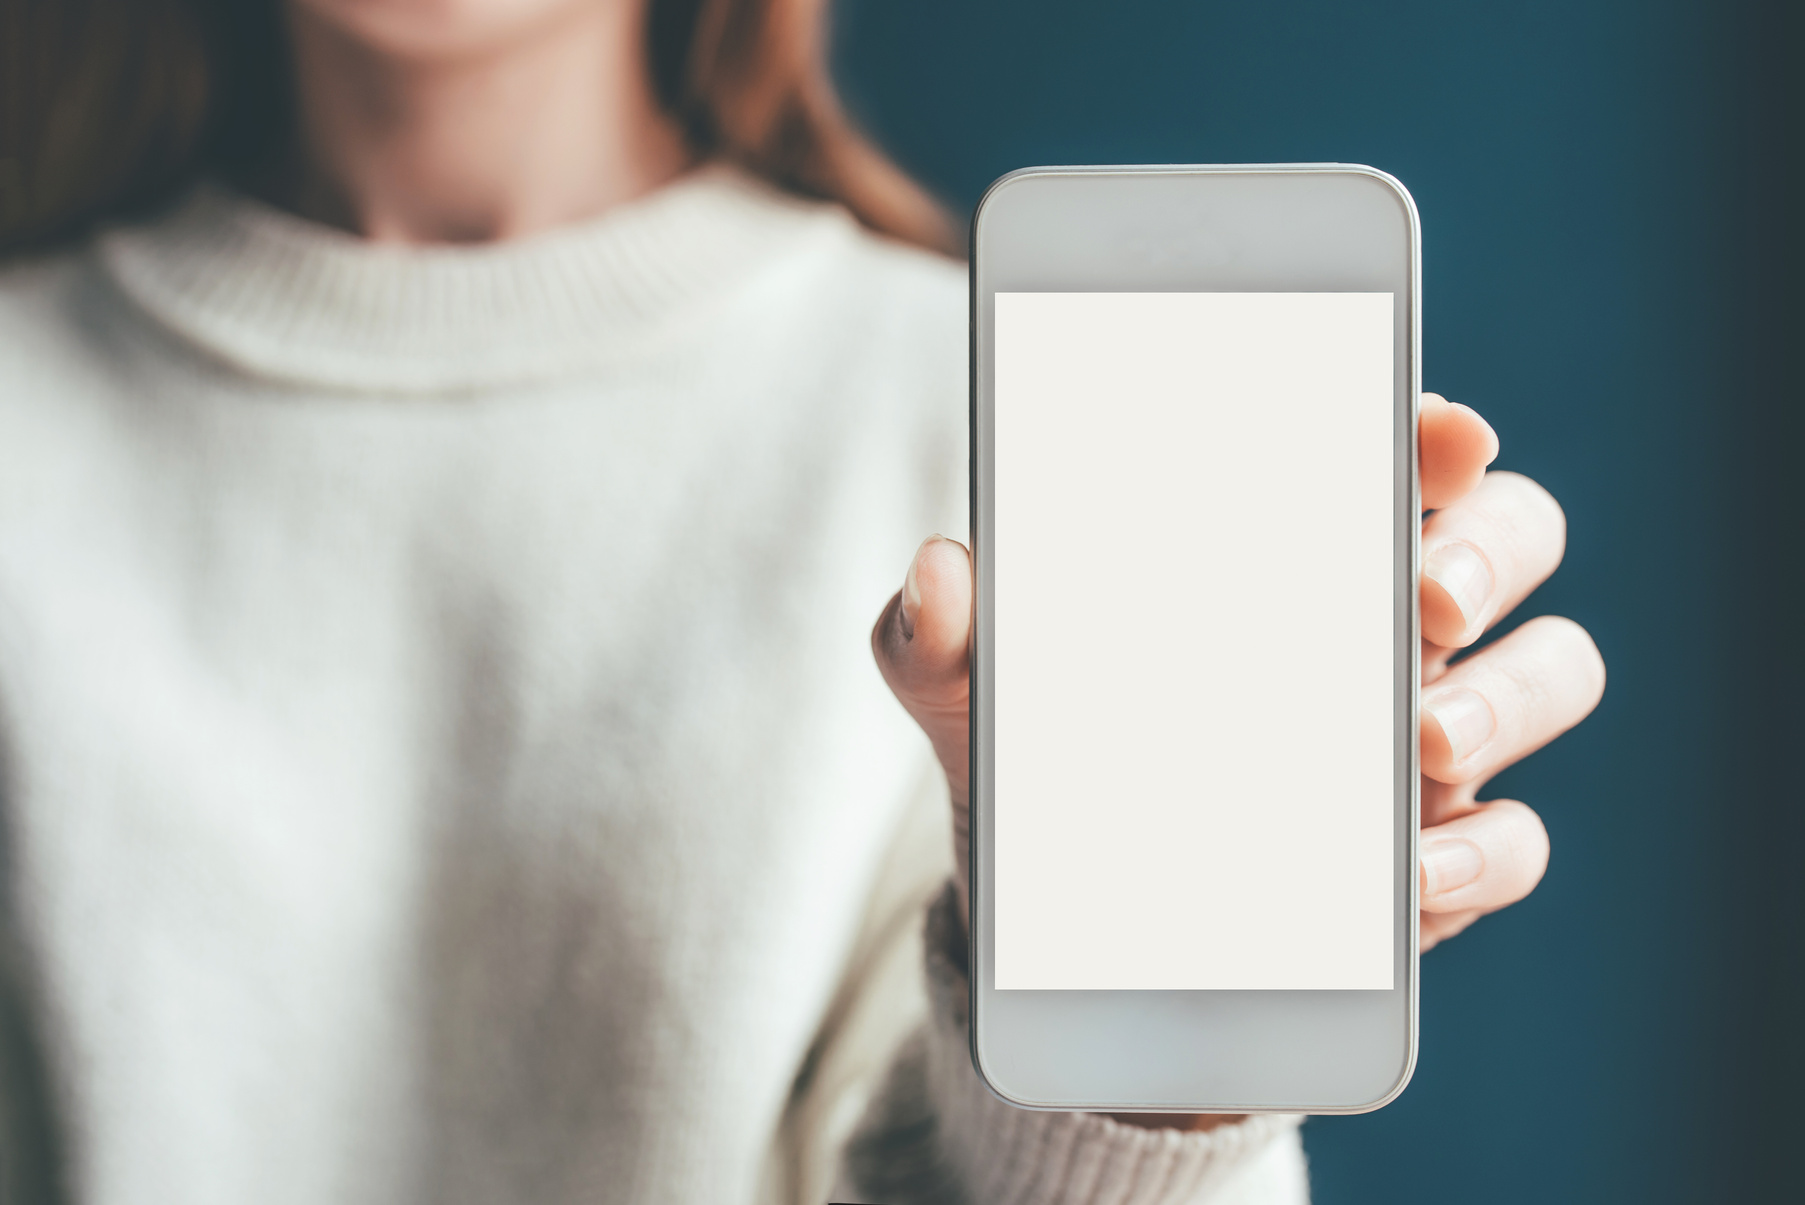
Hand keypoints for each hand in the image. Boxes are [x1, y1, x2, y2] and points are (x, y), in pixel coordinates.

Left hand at [870, 395, 1604, 1121]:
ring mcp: (1429, 736)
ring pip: (1551, 670)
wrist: (1061, 920)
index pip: (1396, 450)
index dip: (1433, 430)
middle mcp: (1383, 620)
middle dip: (1492, 550)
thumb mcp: (975, 695)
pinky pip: (1512, 841)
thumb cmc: (1039, 759)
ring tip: (1423, 740)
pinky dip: (1480, 852)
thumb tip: (937, 570)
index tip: (1437, 434)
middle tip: (1421, 596)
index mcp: (1291, 542)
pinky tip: (1409, 875)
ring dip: (1508, 698)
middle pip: (1513, 531)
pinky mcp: (1434, 855)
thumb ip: (939, 635)